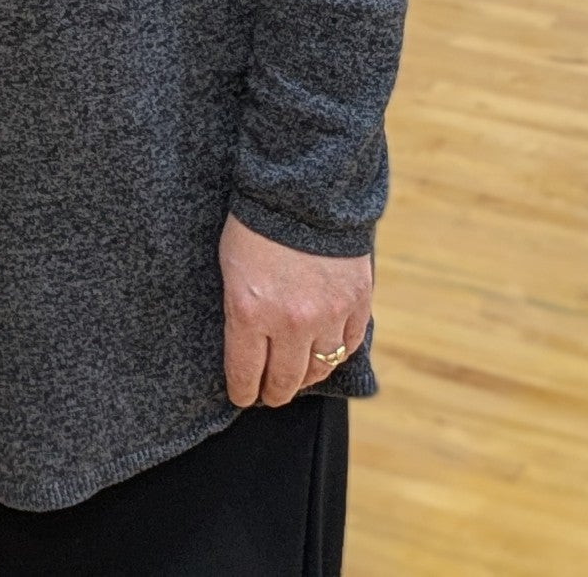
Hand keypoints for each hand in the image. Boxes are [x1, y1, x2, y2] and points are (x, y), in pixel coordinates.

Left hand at [219, 212, 372, 407]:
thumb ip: (240, 311)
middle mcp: (290, 323)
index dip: (243, 391)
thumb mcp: (230, 268)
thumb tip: (246, 346)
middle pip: (285, 380)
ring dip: (306, 376)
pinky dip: (337, 352)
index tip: (243, 397)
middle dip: (273, 392)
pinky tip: (325, 351)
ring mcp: (328, 316)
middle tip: (269, 394)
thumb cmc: (256, 225)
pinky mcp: (357, 304)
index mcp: (250, 312)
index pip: (245, 373)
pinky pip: (349, 345)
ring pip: (319, 368)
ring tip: (296, 376)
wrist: (302, 191)